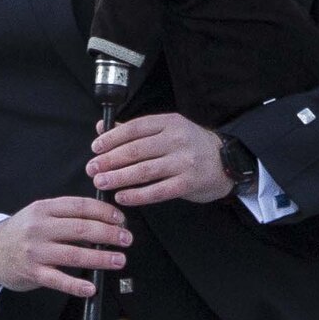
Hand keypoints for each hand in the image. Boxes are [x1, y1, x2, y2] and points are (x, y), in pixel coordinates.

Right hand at [0, 195, 131, 298]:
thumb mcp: (40, 215)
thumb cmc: (23, 233)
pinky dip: (76, 285)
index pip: (80, 206)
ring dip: (101, 258)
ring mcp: (36, 251)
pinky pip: (58, 280)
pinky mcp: (33, 272)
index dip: (105, 212)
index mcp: (45, 209)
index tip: (120, 219)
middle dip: (109, 234)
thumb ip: (67, 216)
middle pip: (81, 228)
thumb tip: (104, 223)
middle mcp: (40, 228)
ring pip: (74, 254)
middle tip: (126, 239)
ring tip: (119, 260)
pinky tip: (91, 288)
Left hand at [91, 111, 234, 207]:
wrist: (226, 163)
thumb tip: (102, 128)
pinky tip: (122, 197)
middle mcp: (177, 140)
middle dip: (110, 160)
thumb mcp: (167, 130)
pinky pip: (157, 191)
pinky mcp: (188, 183)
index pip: (134, 129)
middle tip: (92, 168)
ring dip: (118, 177)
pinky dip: (137, 195)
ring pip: (144, 170)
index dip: (112, 139)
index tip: (95, 148)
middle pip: (136, 150)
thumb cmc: (192, 146)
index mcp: (169, 123)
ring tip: (101, 182)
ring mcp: (184, 162)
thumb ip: (135, 130)